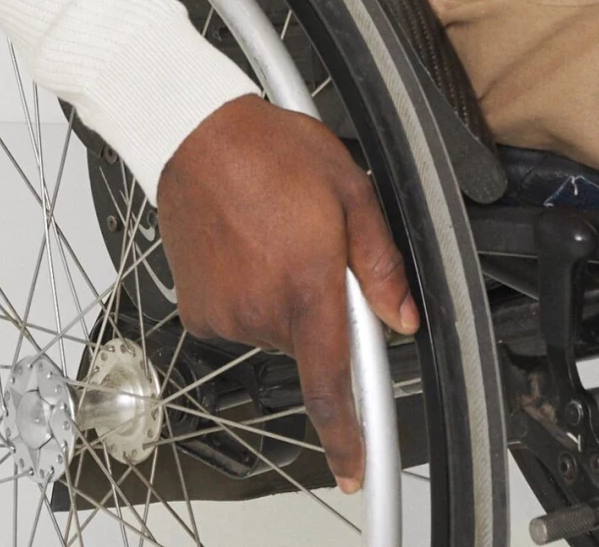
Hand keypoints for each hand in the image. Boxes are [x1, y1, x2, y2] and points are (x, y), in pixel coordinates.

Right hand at [155, 93, 418, 492]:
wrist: (198, 134)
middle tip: (313, 248)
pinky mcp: (197, 309)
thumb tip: (401, 314)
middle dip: (320, 307)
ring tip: (274, 233)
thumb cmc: (272, 151)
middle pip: (309, 342)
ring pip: (274, 328)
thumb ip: (380, 262)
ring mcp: (225, 313)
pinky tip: (247, 245)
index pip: (330, 383)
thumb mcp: (351, 190)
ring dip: (284, 296)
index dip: (347, 433)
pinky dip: (250, 292)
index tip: (355, 464)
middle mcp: (263, 308)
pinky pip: (239, 317)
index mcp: (307, 284)